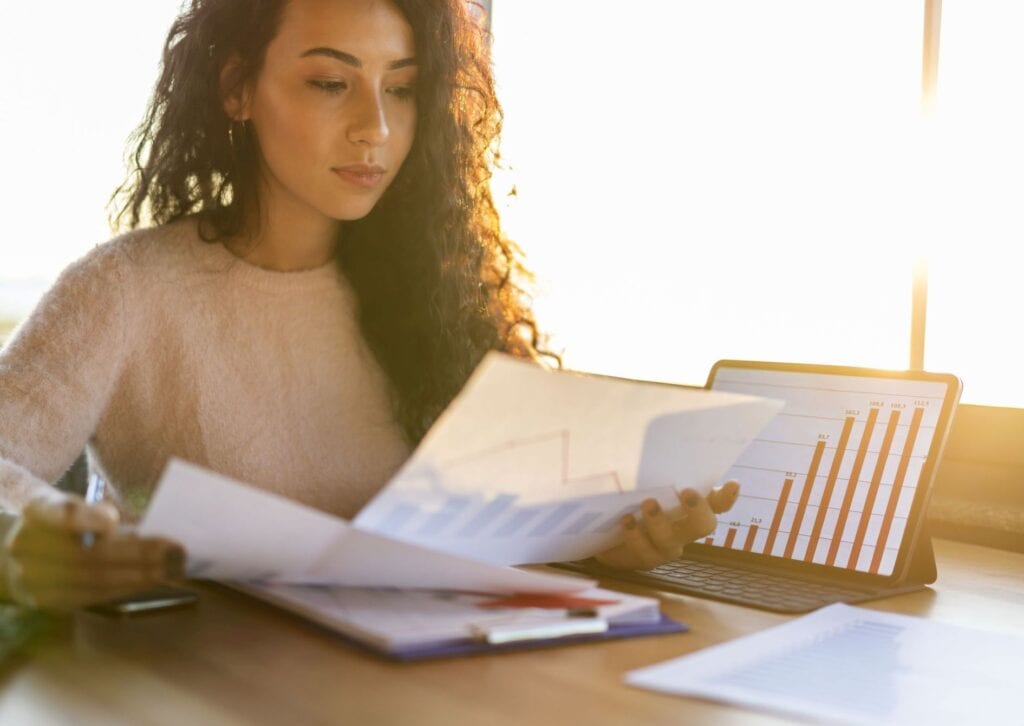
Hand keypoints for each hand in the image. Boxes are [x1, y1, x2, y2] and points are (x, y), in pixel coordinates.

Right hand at [0, 494, 185, 610]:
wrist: (24, 552)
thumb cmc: (61, 521)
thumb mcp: (72, 503)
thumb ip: (93, 510)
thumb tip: (123, 524)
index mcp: (37, 511)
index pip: (62, 514)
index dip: (87, 519)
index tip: (114, 521)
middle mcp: (28, 547)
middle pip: (87, 555)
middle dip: (135, 554)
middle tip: (172, 550)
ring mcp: (33, 579)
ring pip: (94, 580)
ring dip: (137, 575)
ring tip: (170, 568)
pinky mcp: (50, 600)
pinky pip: (93, 596)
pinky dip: (126, 587)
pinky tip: (151, 580)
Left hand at [594, 481, 739, 569]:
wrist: (606, 528)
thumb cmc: (633, 498)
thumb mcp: (644, 480)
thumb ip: (657, 469)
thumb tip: (659, 436)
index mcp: (690, 507)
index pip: (717, 503)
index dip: (727, 497)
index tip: (733, 484)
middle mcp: (684, 529)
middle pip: (704, 525)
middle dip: (698, 510)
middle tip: (686, 491)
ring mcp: (665, 547)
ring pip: (671, 541)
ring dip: (660, 522)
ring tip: (647, 503)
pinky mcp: (644, 559)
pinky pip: (644, 552)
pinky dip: (635, 535)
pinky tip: (626, 520)